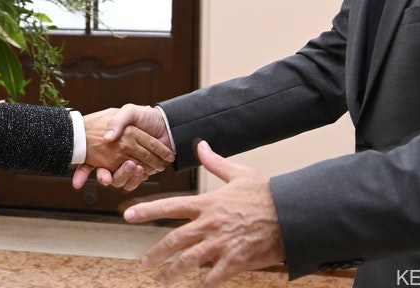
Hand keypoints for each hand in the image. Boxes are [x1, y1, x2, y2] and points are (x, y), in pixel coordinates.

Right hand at [72, 104, 171, 189]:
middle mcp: (117, 155)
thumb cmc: (146, 117)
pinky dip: (137, 179)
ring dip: (129, 177)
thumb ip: (118, 121)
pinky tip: (142, 171)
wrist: (165, 123)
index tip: (104, 175)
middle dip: (121, 173)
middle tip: (130, 164)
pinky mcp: (138, 171)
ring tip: (138, 167)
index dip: (95, 171)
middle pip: (111, 174)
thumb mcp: (129, 112)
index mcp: (112, 142)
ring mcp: (127, 164)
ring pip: (121, 180)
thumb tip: (108, 138)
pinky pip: (132, 182)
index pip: (96, 161)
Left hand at [123, 140, 284, 287]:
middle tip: (144, 262)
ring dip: (172, 273)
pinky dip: (202, 286)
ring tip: (162, 282)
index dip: (147, 210)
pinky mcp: (235, 261)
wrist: (291, 214)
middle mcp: (210, 224)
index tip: (128, 214)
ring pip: (189, 262)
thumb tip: (201, 145)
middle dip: (156, 253)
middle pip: (175, 240)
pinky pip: (213, 278)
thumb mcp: (240, 173)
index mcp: (208, 203)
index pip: (170, 206)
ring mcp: (221, 244)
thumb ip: (215, 162)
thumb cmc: (267, 193)